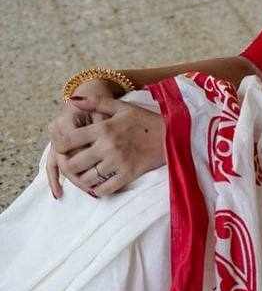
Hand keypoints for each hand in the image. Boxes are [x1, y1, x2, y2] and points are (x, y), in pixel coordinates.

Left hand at [49, 92, 165, 197]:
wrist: (174, 136)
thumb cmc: (146, 121)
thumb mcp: (122, 107)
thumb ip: (96, 102)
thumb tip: (73, 100)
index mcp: (103, 128)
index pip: (69, 140)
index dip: (59, 145)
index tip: (62, 148)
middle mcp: (108, 146)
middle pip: (74, 163)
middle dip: (69, 166)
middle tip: (71, 165)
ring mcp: (118, 162)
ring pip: (88, 178)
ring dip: (82, 179)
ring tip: (84, 175)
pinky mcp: (129, 175)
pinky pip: (105, 189)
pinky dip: (97, 190)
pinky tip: (97, 186)